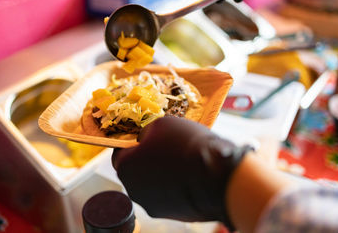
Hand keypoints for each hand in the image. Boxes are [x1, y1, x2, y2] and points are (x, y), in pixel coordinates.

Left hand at [112, 116, 251, 227]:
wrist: (216, 175)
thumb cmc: (186, 144)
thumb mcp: (162, 124)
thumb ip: (147, 132)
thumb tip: (145, 138)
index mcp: (125, 166)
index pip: (120, 154)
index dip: (133, 144)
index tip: (145, 139)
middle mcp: (133, 190)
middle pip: (135, 171)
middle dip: (147, 160)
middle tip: (165, 149)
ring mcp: (151, 204)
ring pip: (151, 185)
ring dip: (160, 175)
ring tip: (181, 162)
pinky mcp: (171, 214)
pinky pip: (167, 196)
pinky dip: (174, 187)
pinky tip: (189, 176)